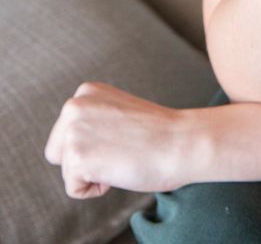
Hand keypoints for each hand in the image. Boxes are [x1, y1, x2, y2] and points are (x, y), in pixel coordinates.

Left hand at [45, 82, 189, 198]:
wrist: (180, 142)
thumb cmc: (157, 133)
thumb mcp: (117, 111)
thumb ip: (93, 117)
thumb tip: (77, 139)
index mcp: (86, 91)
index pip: (67, 133)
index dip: (95, 143)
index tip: (123, 136)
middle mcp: (74, 105)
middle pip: (58, 152)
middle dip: (85, 159)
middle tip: (120, 149)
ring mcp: (73, 131)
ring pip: (67, 170)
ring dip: (92, 173)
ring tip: (121, 157)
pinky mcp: (77, 157)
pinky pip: (75, 189)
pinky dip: (95, 189)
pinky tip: (118, 170)